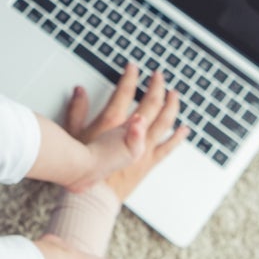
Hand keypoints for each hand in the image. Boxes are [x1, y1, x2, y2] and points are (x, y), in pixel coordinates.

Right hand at [64, 64, 187, 201]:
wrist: (94, 190)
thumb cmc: (82, 165)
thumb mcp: (73, 133)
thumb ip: (77, 110)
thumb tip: (79, 91)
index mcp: (113, 121)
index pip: (125, 91)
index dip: (130, 76)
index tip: (132, 67)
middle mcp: (133, 131)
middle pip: (151, 103)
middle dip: (156, 86)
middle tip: (158, 76)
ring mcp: (144, 146)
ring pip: (164, 121)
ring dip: (171, 105)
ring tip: (174, 94)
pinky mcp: (149, 161)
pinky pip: (168, 146)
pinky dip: (178, 136)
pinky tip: (184, 129)